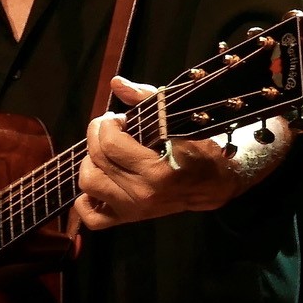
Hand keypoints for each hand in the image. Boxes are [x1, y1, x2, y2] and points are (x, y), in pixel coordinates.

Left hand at [71, 76, 243, 231]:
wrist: (217, 181)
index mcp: (157, 171)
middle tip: (111, 128)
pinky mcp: (130, 219)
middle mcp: (143, 194)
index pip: (110, 143)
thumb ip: (145, 99)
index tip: (120, 119)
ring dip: (90, 162)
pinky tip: (100, 178)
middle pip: (96, 159)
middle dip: (97, 134)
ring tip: (105, 151)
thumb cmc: (198, 145)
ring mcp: (135, 210)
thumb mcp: (176, 118)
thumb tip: (116, 83)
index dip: (109, 124)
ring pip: (88, 184)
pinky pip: (92, 218)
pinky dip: (85, 200)